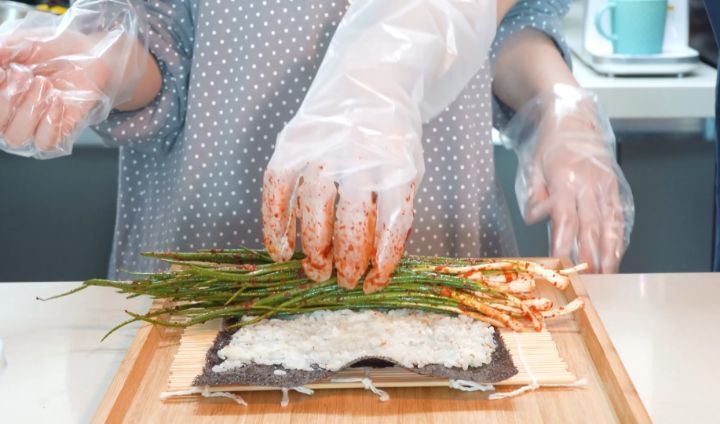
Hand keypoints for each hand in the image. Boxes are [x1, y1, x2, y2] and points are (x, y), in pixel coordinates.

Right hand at [0, 31, 111, 152]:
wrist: (90, 54)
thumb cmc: (53, 49)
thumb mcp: (23, 43)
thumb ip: (4, 50)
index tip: (2, 72)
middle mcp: (10, 114)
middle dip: (6, 99)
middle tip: (24, 74)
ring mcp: (34, 126)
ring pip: (16, 137)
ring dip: (29, 108)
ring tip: (44, 84)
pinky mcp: (59, 132)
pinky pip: (44, 142)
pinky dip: (49, 122)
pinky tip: (57, 100)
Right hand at [262, 0, 495, 290]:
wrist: (370, 79)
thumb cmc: (390, 135)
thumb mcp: (409, 166)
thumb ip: (395, 207)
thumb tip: (375, 263)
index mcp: (397, 162)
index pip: (391, 223)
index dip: (382, 260)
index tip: (374, 284)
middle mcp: (359, 155)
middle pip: (350, 221)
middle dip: (346, 261)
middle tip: (342, 282)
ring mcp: (322, 147)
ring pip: (313, 208)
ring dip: (312, 248)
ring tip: (315, 273)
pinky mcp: (292, 143)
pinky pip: (277, 189)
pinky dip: (275, 224)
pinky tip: (281, 251)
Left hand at [511, 85, 633, 272]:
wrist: (574, 117)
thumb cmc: (549, 144)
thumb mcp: (532, 165)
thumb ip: (534, 194)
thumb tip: (536, 218)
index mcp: (564, 179)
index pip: (564, 218)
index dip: (563, 242)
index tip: (560, 262)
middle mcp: (588, 184)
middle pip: (589, 226)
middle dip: (590, 255)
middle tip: (590, 279)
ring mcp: (605, 185)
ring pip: (609, 223)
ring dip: (609, 251)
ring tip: (608, 274)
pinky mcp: (615, 185)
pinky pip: (619, 214)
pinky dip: (619, 235)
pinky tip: (618, 253)